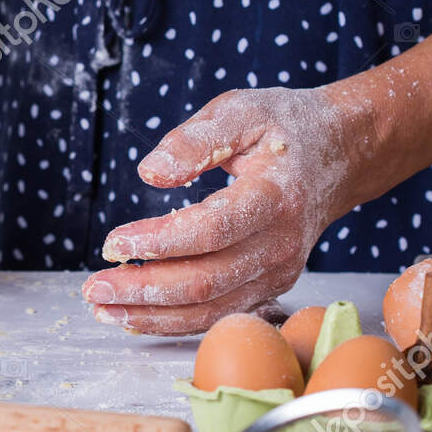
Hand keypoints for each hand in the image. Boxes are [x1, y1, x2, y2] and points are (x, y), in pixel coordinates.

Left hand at [83, 87, 354, 334]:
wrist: (339, 154)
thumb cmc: (283, 128)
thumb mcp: (241, 110)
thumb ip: (195, 139)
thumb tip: (150, 173)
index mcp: (274, 195)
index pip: (212, 229)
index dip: (160, 242)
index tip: (113, 242)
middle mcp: (281, 243)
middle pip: (207, 280)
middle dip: (144, 290)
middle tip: (92, 288)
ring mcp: (279, 271)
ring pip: (211, 309)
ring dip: (152, 315)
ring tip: (103, 309)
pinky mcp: (271, 285)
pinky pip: (219, 313)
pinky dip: (175, 320)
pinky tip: (136, 315)